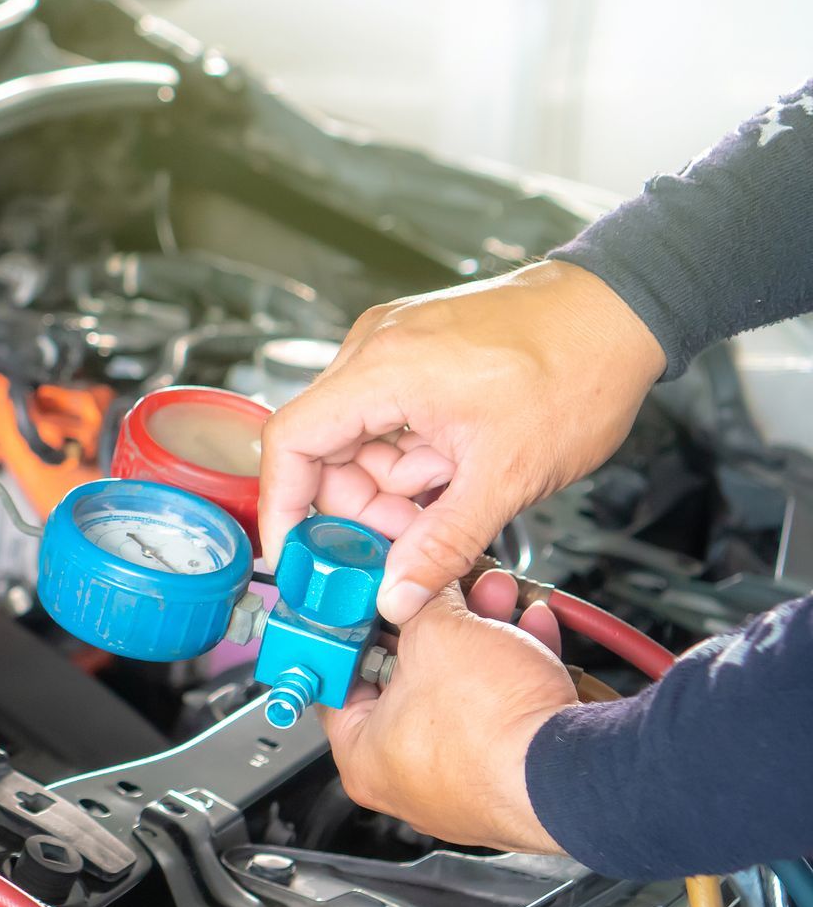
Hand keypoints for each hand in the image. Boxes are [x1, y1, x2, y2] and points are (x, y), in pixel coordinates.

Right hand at [259, 260, 663, 622]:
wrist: (623, 311)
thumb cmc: (576, 368)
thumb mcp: (506, 476)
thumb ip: (442, 543)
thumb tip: (397, 595)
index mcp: (383, 370)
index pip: (291, 442)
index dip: (284, 507)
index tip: (299, 554)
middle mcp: (375, 349)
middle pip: (325, 447)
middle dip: (358, 507)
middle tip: (404, 546)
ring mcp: (394, 346)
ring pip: (358, 437)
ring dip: (392, 485)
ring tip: (451, 500)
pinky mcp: (416, 352)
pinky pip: (386, 417)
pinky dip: (410, 455)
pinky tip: (455, 469)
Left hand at [321, 570, 574, 852]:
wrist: (577, 770)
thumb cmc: (495, 729)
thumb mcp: (438, 632)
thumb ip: (421, 599)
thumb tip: (422, 581)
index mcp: (364, 756)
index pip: (339, 678)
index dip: (357, 627)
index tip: (372, 598)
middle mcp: (407, 780)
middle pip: (407, 679)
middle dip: (437, 623)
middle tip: (444, 592)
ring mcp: (463, 783)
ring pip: (462, 688)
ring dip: (482, 635)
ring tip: (495, 597)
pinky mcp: (512, 776)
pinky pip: (503, 710)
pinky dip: (514, 667)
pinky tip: (530, 628)